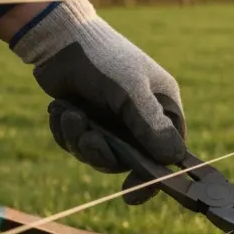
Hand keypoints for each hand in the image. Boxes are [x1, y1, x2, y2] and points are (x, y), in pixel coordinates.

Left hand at [7, 0, 186, 204]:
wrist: (59, 39)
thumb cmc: (104, 59)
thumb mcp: (130, 92)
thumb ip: (151, 125)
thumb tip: (175, 159)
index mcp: (163, 108)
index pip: (168, 153)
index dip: (153, 177)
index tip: (132, 194)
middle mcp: (141, 118)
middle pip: (129, 161)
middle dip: (103, 153)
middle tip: (88, 137)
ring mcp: (113, 121)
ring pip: (100, 156)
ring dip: (80, 141)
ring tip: (69, 115)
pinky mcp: (88, 121)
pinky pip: (79, 146)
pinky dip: (66, 133)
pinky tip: (60, 111)